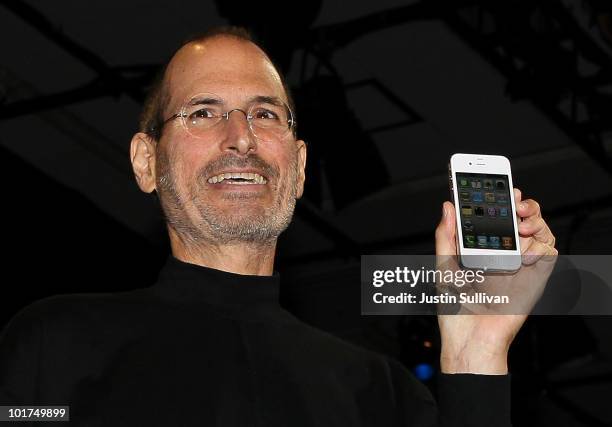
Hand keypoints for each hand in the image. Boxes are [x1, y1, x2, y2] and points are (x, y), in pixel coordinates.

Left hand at [435, 188, 557, 373]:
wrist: (468, 340)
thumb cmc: (455, 309)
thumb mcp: (444, 266)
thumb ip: (446, 236)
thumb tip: (447, 207)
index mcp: (482, 249)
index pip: (496, 217)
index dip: (501, 198)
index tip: (496, 183)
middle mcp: (503, 254)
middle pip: (523, 219)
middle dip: (523, 204)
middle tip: (514, 201)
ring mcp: (521, 266)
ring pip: (540, 232)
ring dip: (535, 222)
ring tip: (520, 226)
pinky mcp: (534, 280)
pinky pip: (548, 254)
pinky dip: (541, 247)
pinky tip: (525, 253)